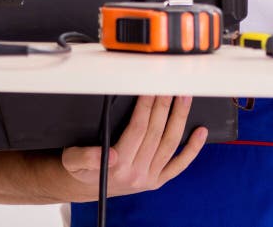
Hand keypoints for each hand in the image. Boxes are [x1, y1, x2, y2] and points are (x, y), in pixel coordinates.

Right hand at [61, 95, 207, 197]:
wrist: (86, 187)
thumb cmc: (80, 168)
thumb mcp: (72, 160)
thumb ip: (85, 157)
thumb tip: (108, 154)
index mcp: (117, 165)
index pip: (138, 128)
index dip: (146, 105)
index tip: (151, 86)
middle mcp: (136, 173)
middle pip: (156, 132)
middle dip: (164, 104)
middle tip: (170, 84)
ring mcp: (149, 177)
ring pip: (170, 143)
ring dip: (179, 118)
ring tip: (184, 97)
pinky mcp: (158, 180)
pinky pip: (179, 164)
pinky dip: (192, 149)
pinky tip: (200, 132)